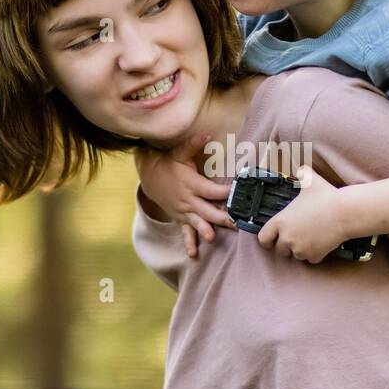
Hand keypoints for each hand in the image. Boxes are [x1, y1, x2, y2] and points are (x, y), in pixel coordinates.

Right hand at [134, 134, 234, 258]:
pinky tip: (193, 254)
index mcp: (192, 184)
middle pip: (208, 210)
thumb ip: (194, 144)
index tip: (238, 192)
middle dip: (222, 217)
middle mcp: (188, 200)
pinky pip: (184, 232)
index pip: (212, 190)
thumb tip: (207, 133)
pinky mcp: (180, 218)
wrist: (150, 176)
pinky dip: (188, 243)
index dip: (225, 192)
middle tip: (235, 223)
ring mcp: (184, 211)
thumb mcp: (180, 153)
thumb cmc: (169, 163)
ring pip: (197, 223)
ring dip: (205, 230)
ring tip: (212, 238)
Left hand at [256, 165, 346, 263]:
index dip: (267, 239)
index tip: (272, 238)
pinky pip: (311, 259)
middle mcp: (288, 238)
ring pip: (296, 255)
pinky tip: (321, 242)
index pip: (263, 239)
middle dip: (286, 245)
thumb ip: (301, 173)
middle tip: (296, 236)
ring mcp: (301, 249)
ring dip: (300, 249)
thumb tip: (300, 168)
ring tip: (310, 236)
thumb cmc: (326, 196)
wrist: (345, 213)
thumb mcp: (310, 180)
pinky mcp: (314, 256)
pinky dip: (315, 254)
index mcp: (281, 222)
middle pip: (280, 250)